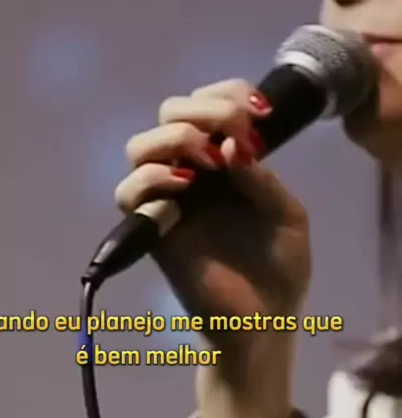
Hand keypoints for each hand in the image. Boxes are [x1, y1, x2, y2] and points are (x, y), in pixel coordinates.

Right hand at [115, 79, 310, 417]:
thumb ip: (260, 177)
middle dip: (202, 110)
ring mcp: (168, 198)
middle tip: (235, 134)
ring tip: (210, 161)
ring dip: (175, 139)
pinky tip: (188, 188)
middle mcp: (192, 171)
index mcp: (226, 159)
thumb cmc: (280, 268)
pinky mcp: (152, 229)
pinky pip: (129, 192)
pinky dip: (152, 179)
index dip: (227, 94)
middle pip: (170, 112)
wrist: (264, 322)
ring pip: (141, 145)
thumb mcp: (287, 215)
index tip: (258, 112)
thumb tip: (232, 145)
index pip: (209, 103)